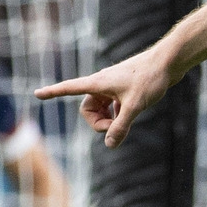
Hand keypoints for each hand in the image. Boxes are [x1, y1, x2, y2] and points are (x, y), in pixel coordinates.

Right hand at [34, 48, 175, 148]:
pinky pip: (114, 106)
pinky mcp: (125, 88)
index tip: (36, 94)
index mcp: (98, 83)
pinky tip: (131, 114)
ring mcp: (114, 86)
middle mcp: (103, 83)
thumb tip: (110, 145)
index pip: (69, 88)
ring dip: (109, 119)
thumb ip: (121, 126)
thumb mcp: (134, 106)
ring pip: (101, 109)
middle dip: (97, 123)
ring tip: (125, 121)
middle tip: (115, 128)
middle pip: (88, 109)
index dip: (53, 92)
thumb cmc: (150, 78)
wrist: (170, 62)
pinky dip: (119, 114)